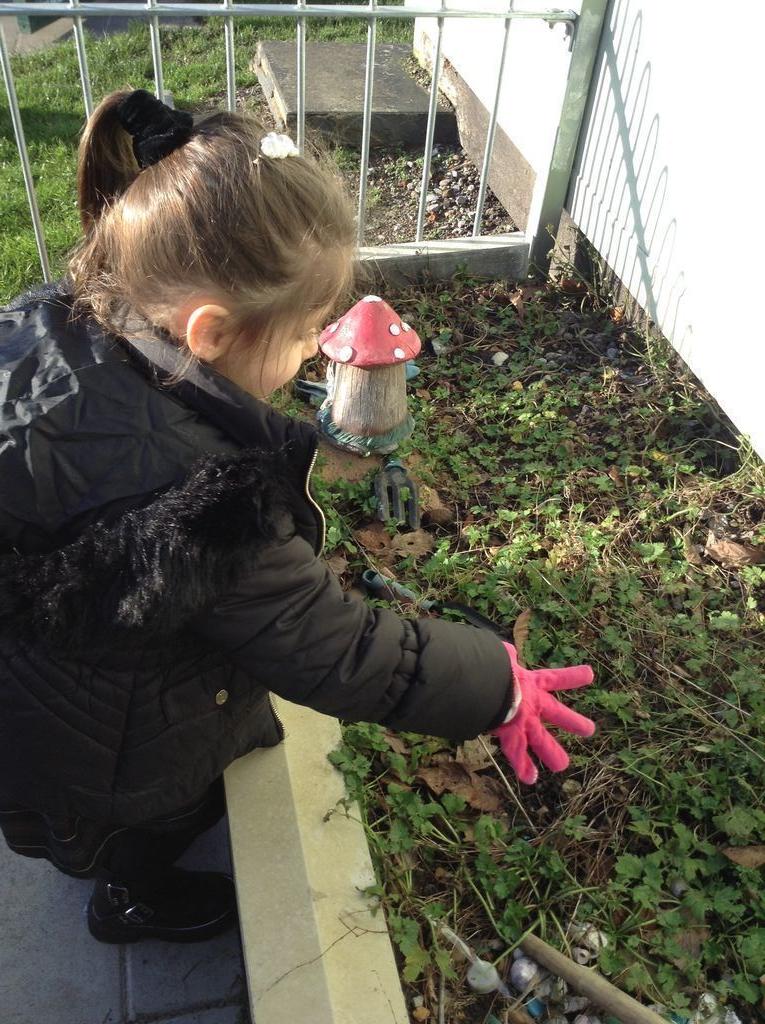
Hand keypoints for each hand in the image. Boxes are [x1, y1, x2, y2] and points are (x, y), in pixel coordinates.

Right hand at [491, 642, 594, 783]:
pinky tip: (530, 779)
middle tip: (589, 730)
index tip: (590, 674)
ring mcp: (524, 722)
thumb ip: (507, 657)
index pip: (556, 679)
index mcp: (531, 682)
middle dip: (573, 722)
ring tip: (562, 765)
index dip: (573, 677)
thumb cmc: (491, 666)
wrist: (485, 683)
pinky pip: (517, 754)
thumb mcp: (502, 656)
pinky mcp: (511, 735)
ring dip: (551, 753)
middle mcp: (532, 704)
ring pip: (541, 740)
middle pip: (558, 713)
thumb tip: (508, 653)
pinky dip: (522, 766)